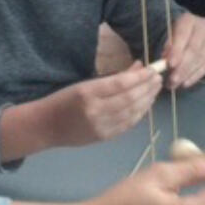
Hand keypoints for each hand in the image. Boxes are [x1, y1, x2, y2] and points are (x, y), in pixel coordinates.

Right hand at [42, 64, 161, 146]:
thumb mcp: (84, 83)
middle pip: (130, 98)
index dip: (141, 76)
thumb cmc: (63, 100)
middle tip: (159, 78)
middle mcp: (95, 110)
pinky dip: (140, 113)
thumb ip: (113, 77)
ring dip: (147, 100)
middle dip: (148, 87)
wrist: (45, 126)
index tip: (153, 69)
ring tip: (155, 89)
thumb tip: (139, 66)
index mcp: (88, 93)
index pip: (121, 84)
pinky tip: (146, 104)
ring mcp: (100, 126)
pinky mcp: (104, 137)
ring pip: (132, 112)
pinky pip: (128, 124)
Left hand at [162, 13, 204, 88]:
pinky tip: (186, 83)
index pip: (183, 35)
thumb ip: (167, 45)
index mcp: (188, 20)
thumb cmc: (178, 35)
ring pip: (200, 59)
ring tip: (175, 84)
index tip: (170, 64)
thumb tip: (164, 59)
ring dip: (187, 74)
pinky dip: (195, 76)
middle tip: (172, 80)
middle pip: (194, 49)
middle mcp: (203, 28)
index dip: (177, 50)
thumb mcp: (170, 34)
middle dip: (182, 66)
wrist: (197, 33)